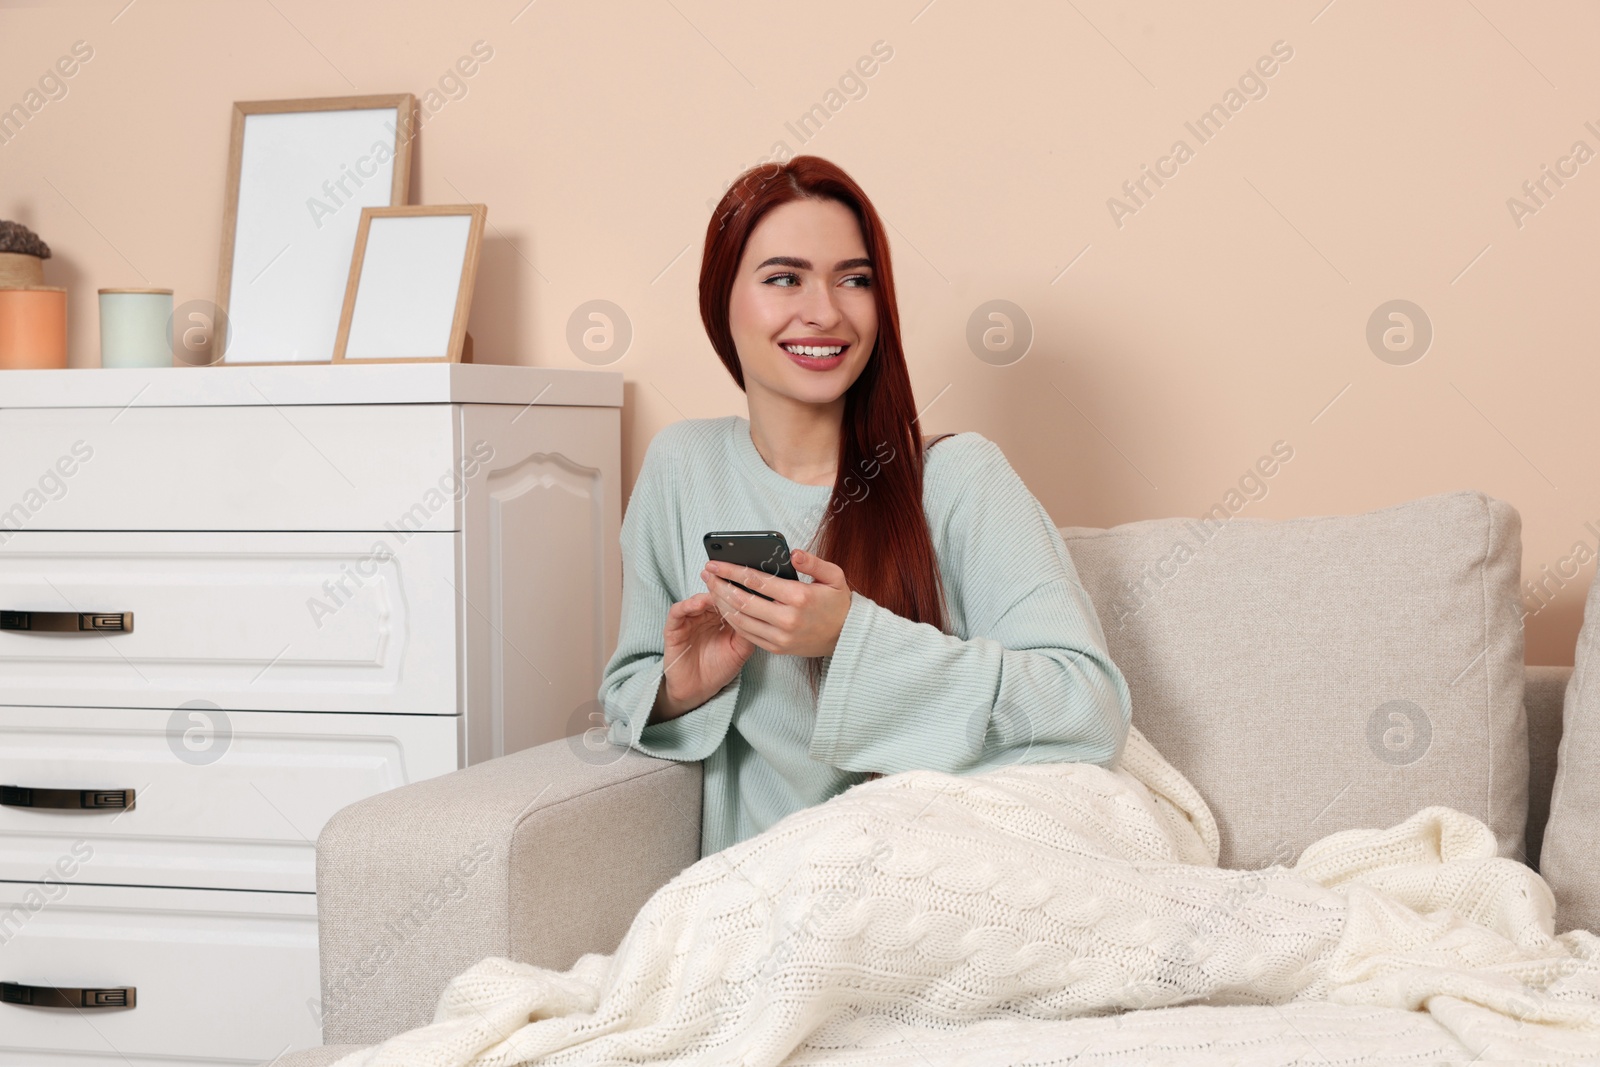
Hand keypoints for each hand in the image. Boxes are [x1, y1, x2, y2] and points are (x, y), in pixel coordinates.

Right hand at [655, 591, 754, 721]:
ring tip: (714, 591)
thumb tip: (762, 610)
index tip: (747, 581)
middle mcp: (706, 616)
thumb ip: (749, 630)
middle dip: (721, 587)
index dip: (737, 590)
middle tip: (728, 577)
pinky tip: (697, 604)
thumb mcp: (740, 649)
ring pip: (696, 600)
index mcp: (723, 618)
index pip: (730, 598)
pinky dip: (686, 605)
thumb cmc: (719, 669)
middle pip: (713, 595)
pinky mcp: (674, 628)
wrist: (698, 690)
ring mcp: (689, 620)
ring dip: (705, 594)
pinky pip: (677, 612)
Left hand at [700, 548, 851, 657]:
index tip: (715, 563)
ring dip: (722, 604)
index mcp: (799, 597)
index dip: (731, 570)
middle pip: (743, 601)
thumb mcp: (834, 576)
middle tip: (706, 574)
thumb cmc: (838, 603)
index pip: (756, 581)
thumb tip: (793, 553)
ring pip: (741, 620)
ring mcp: (781, 637)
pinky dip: (732, 621)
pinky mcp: (777, 648)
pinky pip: (747, 634)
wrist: (846, 636)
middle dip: (720, 586)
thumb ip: (813, 562)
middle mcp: (787, 619)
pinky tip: (724, 608)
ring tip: (711, 589)